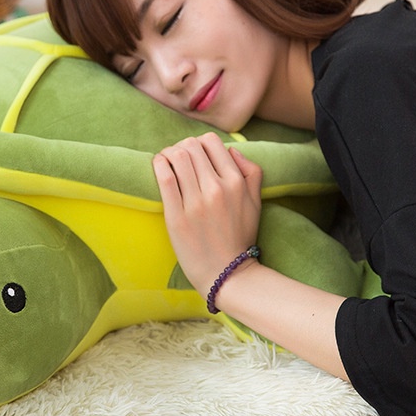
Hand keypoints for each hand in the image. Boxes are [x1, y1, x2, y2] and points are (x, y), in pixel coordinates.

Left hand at [152, 133, 262, 295]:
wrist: (226, 273)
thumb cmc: (239, 237)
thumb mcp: (256, 203)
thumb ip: (251, 172)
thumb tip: (232, 150)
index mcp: (235, 183)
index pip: (211, 142)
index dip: (200, 144)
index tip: (195, 155)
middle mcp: (216, 188)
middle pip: (191, 146)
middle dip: (182, 147)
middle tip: (178, 158)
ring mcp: (196, 202)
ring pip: (177, 157)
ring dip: (168, 153)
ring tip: (167, 162)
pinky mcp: (176, 216)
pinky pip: (165, 178)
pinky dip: (159, 164)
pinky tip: (159, 166)